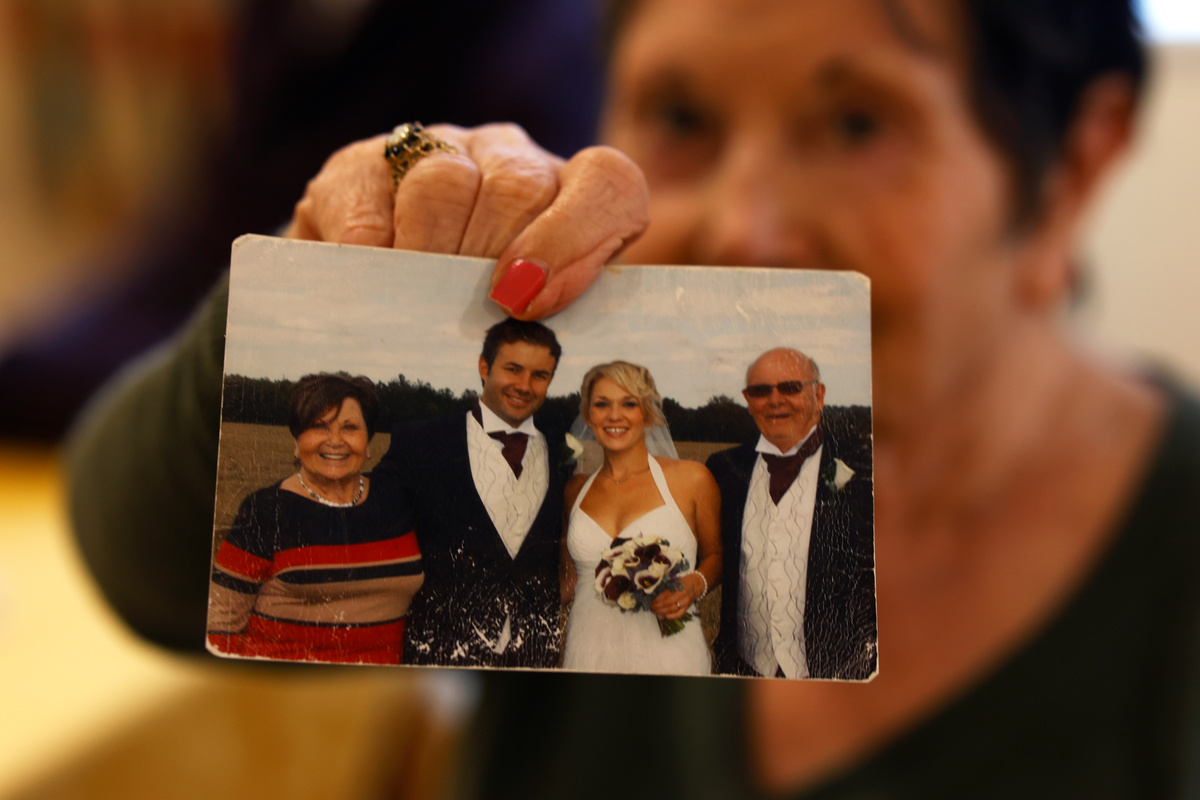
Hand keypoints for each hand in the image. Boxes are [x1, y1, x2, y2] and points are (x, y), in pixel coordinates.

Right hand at [285, 123, 649, 319]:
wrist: (376, 297)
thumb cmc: (474, 316)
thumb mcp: (531, 319)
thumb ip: (556, 314)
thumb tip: (532, 314)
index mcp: (568, 192)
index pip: (607, 182)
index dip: (577, 236)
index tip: (532, 298)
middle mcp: (507, 158)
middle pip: (521, 186)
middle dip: (498, 256)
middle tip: (476, 307)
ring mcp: (438, 152)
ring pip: (447, 180)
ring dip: (436, 249)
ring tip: (421, 297)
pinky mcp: (364, 163)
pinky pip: (373, 190)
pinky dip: (374, 242)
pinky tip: (373, 271)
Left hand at [650, 574, 702, 620]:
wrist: (695, 585)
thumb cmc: (682, 582)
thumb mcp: (674, 582)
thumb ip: (666, 588)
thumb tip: (653, 595)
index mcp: (677, 586)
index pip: (665, 595)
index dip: (657, 599)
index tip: (651, 601)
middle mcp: (682, 594)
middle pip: (668, 603)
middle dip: (658, 606)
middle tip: (651, 607)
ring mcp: (685, 602)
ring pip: (672, 609)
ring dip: (662, 611)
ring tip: (655, 611)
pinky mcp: (687, 607)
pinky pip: (679, 614)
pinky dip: (672, 616)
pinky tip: (665, 616)